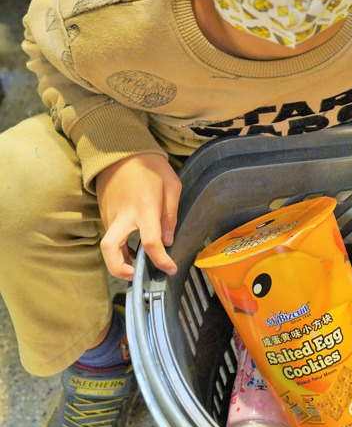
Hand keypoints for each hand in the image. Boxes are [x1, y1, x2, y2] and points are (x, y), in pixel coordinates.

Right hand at [96, 153, 180, 278]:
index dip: (161, 261)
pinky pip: (110, 236)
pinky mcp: (104, 213)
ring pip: (108, 246)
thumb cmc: (150, 166)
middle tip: (137, 275)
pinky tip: (132, 248)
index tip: (170, 269)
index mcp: (144, 209)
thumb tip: (167, 240)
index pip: (150, 243)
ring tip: (139, 264)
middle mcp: (123, 216)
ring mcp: (110, 215)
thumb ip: (171, 215)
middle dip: (120, 270)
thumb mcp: (171, 185)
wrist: (120, 151)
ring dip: (120, 260)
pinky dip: (119, 248)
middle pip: (111, 251)